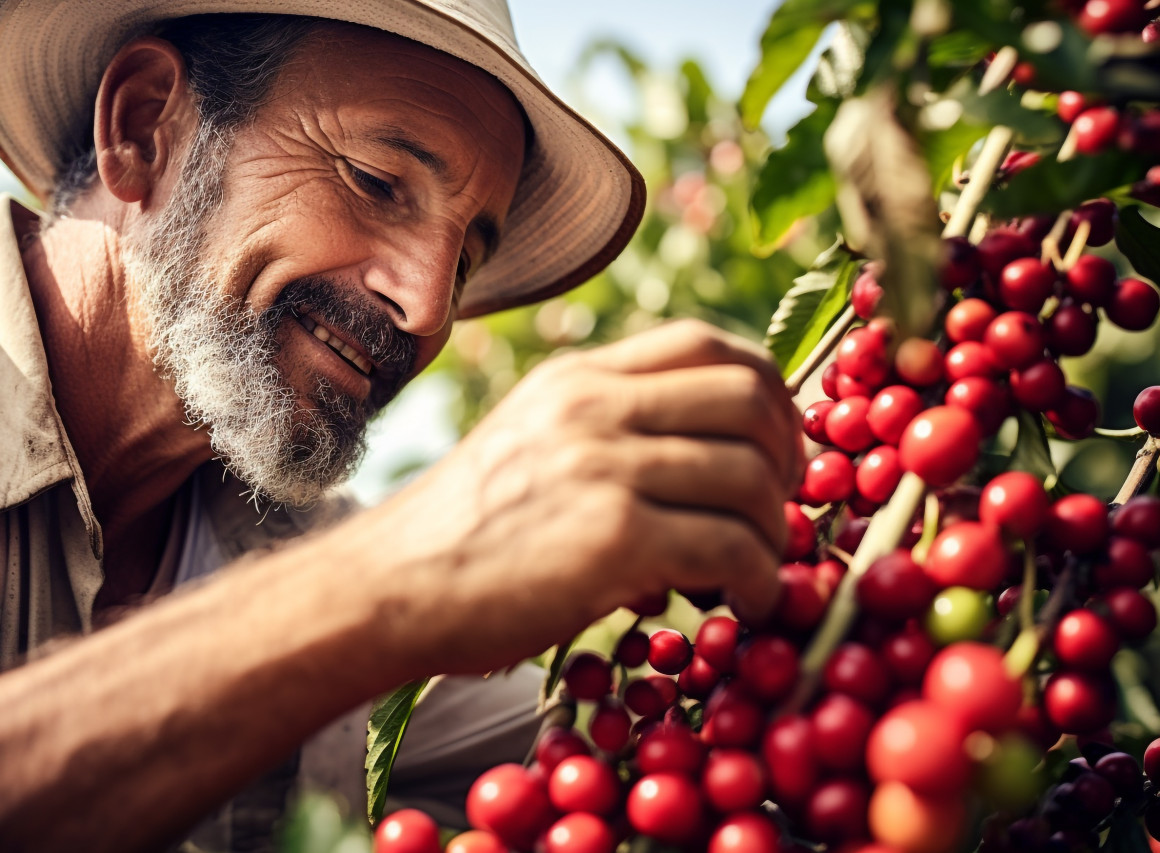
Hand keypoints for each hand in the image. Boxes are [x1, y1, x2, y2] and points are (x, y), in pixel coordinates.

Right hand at [326, 319, 803, 674]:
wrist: (389, 587)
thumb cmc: (460, 533)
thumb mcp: (528, 445)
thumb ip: (605, 434)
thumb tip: (699, 471)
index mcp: (577, 378)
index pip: (707, 342)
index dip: (767, 391)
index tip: (777, 446)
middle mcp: (594, 406)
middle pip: (747, 396)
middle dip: (788, 455)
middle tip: (781, 508)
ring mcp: (604, 465)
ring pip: (750, 474)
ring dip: (775, 530)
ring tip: (757, 570)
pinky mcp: (613, 536)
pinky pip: (732, 546)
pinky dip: (759, 579)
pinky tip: (743, 603)